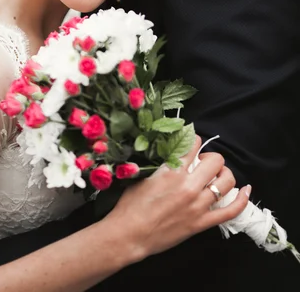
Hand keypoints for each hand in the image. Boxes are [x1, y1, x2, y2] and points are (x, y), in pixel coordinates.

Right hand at [105, 136, 249, 261]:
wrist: (129, 234)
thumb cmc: (131, 205)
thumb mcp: (144, 175)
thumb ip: (161, 162)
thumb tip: (174, 151)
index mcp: (172, 171)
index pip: (193, 145)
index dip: (194, 140)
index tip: (193, 143)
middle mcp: (189, 186)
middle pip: (215, 160)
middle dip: (211, 157)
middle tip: (203, 162)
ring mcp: (198, 205)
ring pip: (226, 182)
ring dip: (224, 174)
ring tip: (217, 174)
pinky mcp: (202, 223)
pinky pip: (230, 211)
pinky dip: (241, 200)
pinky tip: (245, 190)